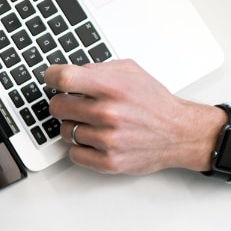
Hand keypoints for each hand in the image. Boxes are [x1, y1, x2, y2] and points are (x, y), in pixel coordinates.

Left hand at [45, 60, 226, 174]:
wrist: (179, 133)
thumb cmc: (155, 103)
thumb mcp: (131, 72)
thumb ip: (98, 68)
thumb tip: (70, 72)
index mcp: (113, 87)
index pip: (64, 79)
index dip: (52, 76)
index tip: (51, 78)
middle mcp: (109, 114)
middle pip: (58, 106)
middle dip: (62, 102)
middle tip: (74, 103)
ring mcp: (108, 140)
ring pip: (65, 131)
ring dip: (74, 126)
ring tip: (93, 122)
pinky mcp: (109, 162)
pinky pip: (74, 154)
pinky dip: (80, 147)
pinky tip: (94, 139)